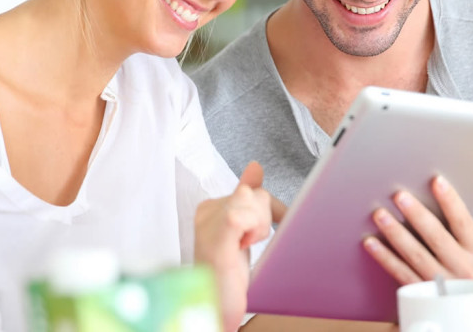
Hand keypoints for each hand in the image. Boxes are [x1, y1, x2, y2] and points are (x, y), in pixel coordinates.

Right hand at [194, 162, 274, 331]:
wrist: (218, 306)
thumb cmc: (229, 275)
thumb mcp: (244, 232)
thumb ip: (250, 200)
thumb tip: (254, 166)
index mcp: (210, 208)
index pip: (249, 190)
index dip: (266, 210)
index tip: (260, 233)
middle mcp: (206, 212)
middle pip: (254, 193)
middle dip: (263, 220)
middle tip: (248, 244)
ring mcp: (208, 223)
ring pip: (252, 199)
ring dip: (259, 227)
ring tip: (243, 247)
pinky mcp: (215, 237)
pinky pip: (240, 215)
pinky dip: (251, 231)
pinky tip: (241, 247)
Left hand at [362, 176, 472, 283]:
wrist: (464, 311)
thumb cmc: (468, 270)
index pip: (463, 222)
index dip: (451, 201)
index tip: (437, 180)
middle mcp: (462, 268)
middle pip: (437, 238)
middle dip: (417, 215)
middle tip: (399, 195)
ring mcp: (441, 283)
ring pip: (416, 255)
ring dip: (396, 234)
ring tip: (380, 214)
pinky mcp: (422, 294)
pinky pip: (400, 273)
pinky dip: (385, 257)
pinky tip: (371, 242)